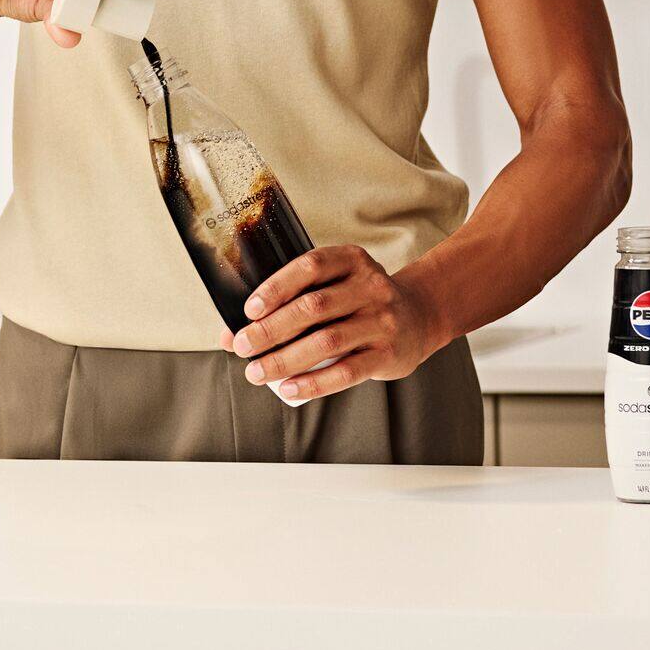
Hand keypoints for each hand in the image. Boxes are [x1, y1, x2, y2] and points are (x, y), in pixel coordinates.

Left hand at [219, 246, 447, 402]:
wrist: (419, 317)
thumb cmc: (360, 302)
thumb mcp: (334, 287)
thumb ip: (289, 303)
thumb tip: (230, 334)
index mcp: (351, 260)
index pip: (310, 267)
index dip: (277, 287)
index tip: (249, 309)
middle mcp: (370, 286)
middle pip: (314, 307)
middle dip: (271, 329)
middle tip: (243, 346)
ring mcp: (382, 321)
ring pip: (327, 341)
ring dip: (285, 359)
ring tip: (257, 372)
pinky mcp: (388, 354)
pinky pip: (347, 371)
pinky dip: (314, 382)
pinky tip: (289, 388)